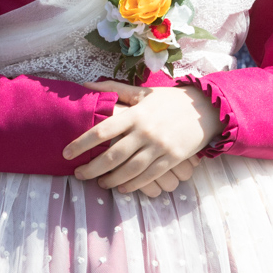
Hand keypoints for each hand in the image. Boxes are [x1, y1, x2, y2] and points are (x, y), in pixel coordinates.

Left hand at [63, 82, 219, 195]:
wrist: (205, 109)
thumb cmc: (169, 100)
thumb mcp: (142, 92)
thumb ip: (114, 89)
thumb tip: (85, 85)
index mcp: (136, 114)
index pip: (103, 130)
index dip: (82, 144)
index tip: (67, 153)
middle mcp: (145, 131)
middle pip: (112, 155)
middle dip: (92, 168)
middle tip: (78, 174)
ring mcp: (159, 147)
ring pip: (128, 170)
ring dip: (110, 180)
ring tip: (98, 182)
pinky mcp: (171, 159)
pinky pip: (147, 177)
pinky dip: (131, 184)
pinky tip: (121, 187)